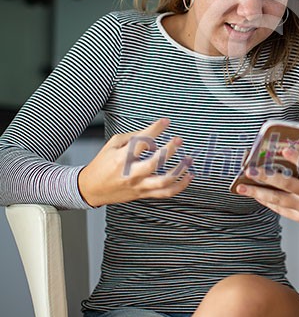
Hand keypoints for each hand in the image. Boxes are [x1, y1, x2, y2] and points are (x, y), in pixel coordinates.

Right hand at [78, 118, 192, 206]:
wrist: (91, 189)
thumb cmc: (101, 165)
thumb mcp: (112, 144)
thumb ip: (132, 137)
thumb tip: (152, 132)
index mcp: (121, 158)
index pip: (141, 142)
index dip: (155, 130)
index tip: (165, 122)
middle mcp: (131, 174)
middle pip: (154, 163)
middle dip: (169, 150)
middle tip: (178, 140)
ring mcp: (139, 186)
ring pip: (163, 182)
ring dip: (179, 170)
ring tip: (188, 159)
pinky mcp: (143, 194)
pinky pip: (165, 193)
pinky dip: (180, 186)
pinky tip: (188, 176)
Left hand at [234, 146, 298, 222]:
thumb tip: (278, 154)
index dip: (297, 157)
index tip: (285, 149)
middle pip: (287, 185)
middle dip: (266, 177)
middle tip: (250, 171)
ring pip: (278, 200)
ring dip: (258, 193)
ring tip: (242, 188)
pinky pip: (280, 210)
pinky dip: (267, 202)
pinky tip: (256, 195)